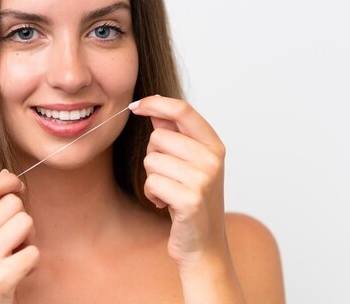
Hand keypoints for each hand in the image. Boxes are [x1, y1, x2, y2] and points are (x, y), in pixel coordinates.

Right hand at [0, 171, 38, 303]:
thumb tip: (4, 174)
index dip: (8, 181)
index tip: (18, 186)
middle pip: (13, 203)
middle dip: (20, 219)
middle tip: (13, 240)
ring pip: (25, 222)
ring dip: (28, 240)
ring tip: (15, 256)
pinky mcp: (0, 276)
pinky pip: (34, 252)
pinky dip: (32, 263)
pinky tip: (18, 273)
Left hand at [129, 96, 228, 268]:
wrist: (204, 244)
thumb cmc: (192, 199)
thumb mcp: (189, 162)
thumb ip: (173, 133)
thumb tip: (152, 104)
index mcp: (214, 145)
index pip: (183, 111)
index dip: (155, 104)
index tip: (135, 106)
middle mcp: (212, 159)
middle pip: (158, 138)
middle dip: (153, 157)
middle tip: (169, 176)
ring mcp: (203, 179)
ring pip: (151, 161)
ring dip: (152, 178)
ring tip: (169, 191)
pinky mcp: (190, 200)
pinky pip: (151, 182)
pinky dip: (152, 194)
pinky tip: (165, 204)